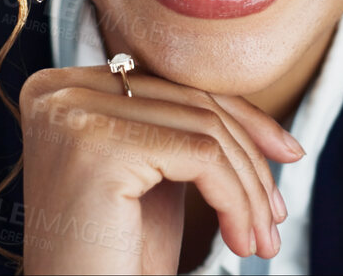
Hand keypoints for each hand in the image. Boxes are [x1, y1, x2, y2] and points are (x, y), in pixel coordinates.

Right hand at [17, 63, 304, 273]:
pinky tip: (240, 240)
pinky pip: (203, 156)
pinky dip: (236, 200)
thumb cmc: (112, 258)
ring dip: (248, 188)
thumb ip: (180, 128)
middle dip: (250, 157)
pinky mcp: (99, 144)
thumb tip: (257, 118)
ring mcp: (74, 113)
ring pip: (205, 129)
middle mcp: (57, 91)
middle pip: (189, 101)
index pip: (171, 84)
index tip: (285, 153)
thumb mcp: (152, 178)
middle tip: (277, 213)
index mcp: (60, 88)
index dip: (238, 119)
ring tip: (262, 238)